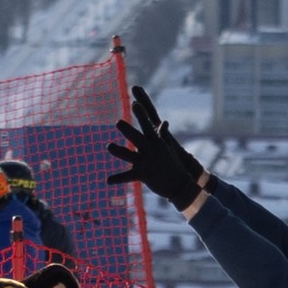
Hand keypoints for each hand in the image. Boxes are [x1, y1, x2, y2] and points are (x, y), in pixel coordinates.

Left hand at [106, 86, 208, 211]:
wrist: (180, 184)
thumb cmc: (173, 163)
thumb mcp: (169, 148)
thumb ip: (162, 135)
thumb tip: (163, 122)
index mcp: (157, 142)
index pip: (148, 125)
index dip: (142, 114)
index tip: (136, 103)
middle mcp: (152, 151)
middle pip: (138, 138)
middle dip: (128, 130)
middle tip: (118, 122)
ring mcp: (147, 163)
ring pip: (130, 156)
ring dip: (119, 151)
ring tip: (108, 146)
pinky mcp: (143, 176)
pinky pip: (128, 176)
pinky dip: (118, 178)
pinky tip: (108, 180)